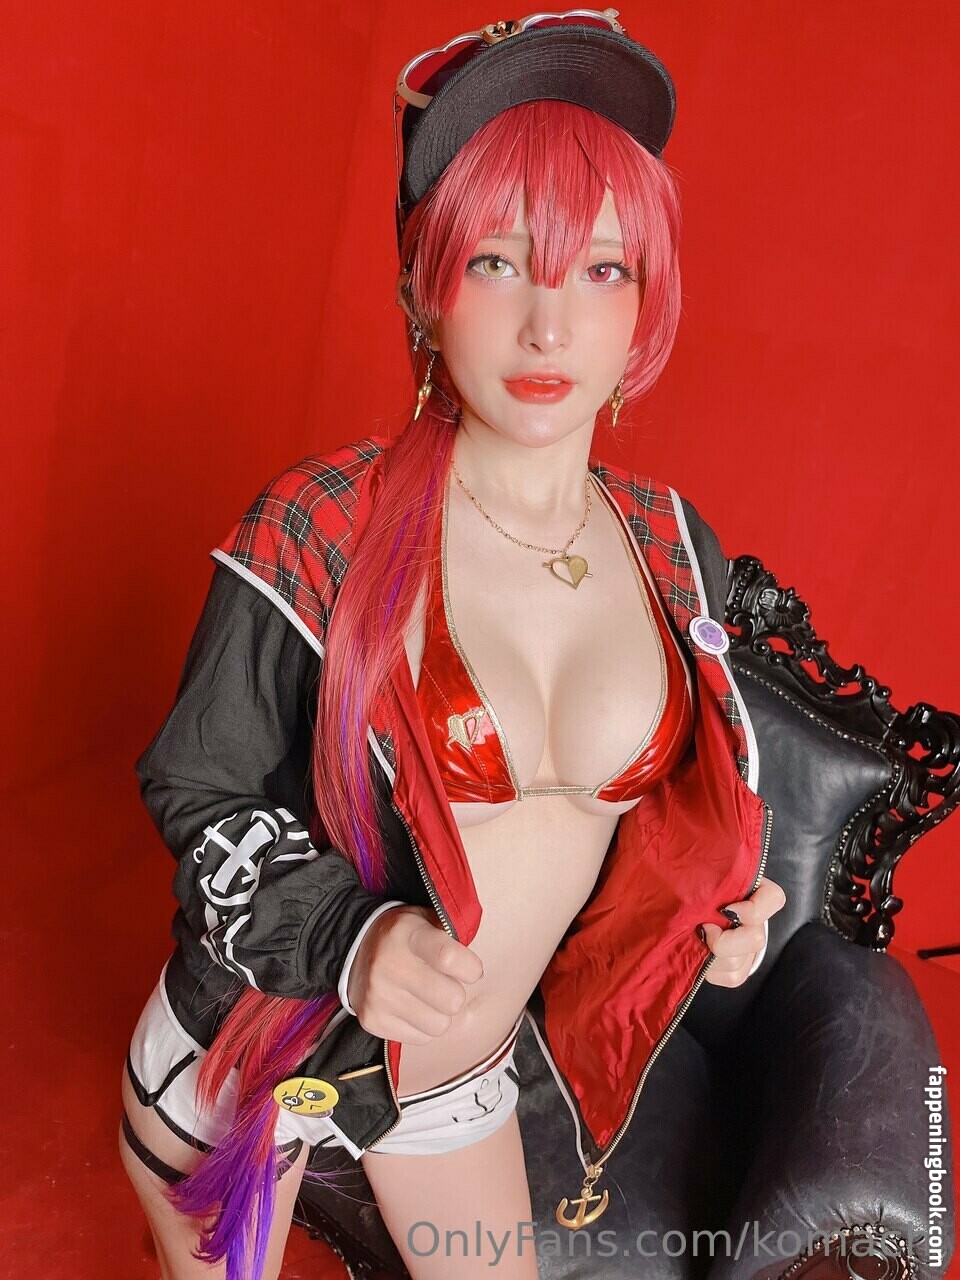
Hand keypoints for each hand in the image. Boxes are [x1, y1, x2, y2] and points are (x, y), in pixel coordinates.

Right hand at [346, 904, 484, 1043]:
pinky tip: (413, 1008)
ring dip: (441, 1014)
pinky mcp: (372, 1020)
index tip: (471, 970)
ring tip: (429, 998)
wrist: (353, 947)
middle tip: (446, 984)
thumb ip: (453, 936)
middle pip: (450, 999)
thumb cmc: (404, 936)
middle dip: (455, 994)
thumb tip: (478, 969)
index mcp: (407, 933)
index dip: (471, 969)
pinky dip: (423, 1027)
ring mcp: (378, 995)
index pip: (449, 958)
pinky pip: (420, 1039)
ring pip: (438, 1025)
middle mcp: (389, 964)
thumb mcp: (426, 920)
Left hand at [699, 876, 785, 986]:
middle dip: (723, 940)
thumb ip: (709, 871)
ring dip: (712, 955)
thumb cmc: (701, 887)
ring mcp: (750, 948)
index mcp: (755, 892)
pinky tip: (701, 955)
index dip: (753, 909)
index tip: (725, 908)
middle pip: (755, 940)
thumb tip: (699, 867)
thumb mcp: (706, 874)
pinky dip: (712, 970)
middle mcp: (757, 923)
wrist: (696, 909)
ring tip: (697, 940)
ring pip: (739, 963)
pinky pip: (732, 977)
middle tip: (702, 927)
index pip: (773, 899)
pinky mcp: (739, 969)